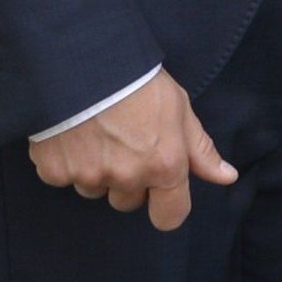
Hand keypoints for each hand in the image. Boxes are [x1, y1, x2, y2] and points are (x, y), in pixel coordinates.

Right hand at [27, 69, 236, 230]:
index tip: (163, 196)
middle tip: (126, 144)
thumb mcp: (180, 110)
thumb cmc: (139, 83)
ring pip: (96, 190)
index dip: (167, 208)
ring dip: (98, 172)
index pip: (170, 217)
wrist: (83, 63)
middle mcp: (127, 177)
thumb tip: (227, 177)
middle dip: (129, 181)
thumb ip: (200, 150)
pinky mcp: (54, 172)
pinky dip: (68, 162)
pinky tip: (73, 134)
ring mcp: (88, 177)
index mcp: (164, 165)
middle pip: (129, 202)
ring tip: (98, 134)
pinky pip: (65, 179)